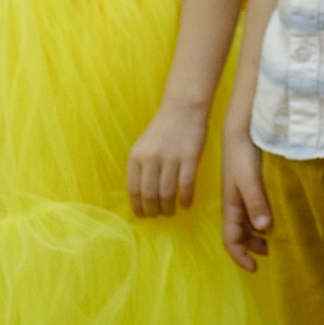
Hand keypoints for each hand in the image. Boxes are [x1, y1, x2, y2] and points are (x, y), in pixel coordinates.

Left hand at [128, 103, 207, 217]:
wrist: (183, 108)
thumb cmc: (164, 129)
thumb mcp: (144, 146)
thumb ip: (141, 167)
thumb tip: (142, 196)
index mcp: (136, 156)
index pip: (133, 189)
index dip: (137, 206)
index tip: (142, 215)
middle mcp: (151, 158)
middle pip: (149, 194)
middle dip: (153, 210)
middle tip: (158, 215)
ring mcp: (171, 157)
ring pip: (167, 193)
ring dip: (169, 208)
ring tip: (171, 212)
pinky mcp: (189, 157)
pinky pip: (186, 185)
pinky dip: (186, 199)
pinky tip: (186, 204)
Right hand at [222, 135, 273, 270]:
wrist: (243, 131)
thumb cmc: (243, 156)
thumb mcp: (249, 180)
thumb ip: (256, 202)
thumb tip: (264, 228)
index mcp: (231, 207)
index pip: (230, 240)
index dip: (240, 257)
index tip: (255, 268)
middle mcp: (236, 205)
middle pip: (241, 235)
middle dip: (253, 248)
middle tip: (274, 252)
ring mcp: (245, 197)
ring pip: (250, 224)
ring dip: (260, 235)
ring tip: (279, 238)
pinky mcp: (254, 188)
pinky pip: (257, 212)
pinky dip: (265, 221)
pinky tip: (279, 218)